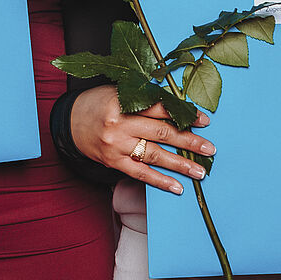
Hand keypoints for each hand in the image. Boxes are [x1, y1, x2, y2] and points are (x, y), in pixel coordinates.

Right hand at [70, 84, 213, 193]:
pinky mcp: (113, 162)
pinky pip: (140, 174)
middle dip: (189, 141)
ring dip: (180, 164)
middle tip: (209, 148)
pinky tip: (177, 187)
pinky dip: (160, 181)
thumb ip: (145, 99)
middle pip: (161, 133)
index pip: (160, 108)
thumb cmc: (99, 103)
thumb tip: (180, 109)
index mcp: (122, 101)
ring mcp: (116, 145)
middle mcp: (120, 125)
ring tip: (200, 171)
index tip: (204, 121)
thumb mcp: (119, 92)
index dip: (184, 114)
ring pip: (154, 156)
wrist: (70, 122)